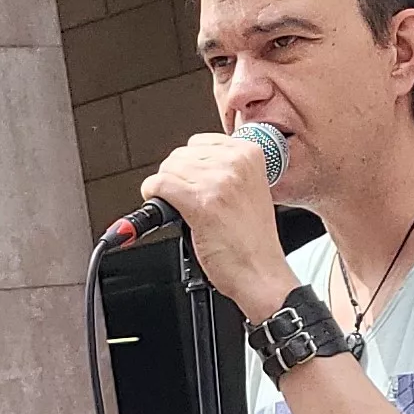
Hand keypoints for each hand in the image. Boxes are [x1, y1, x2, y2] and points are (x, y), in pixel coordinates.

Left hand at [141, 131, 299, 316]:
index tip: (191, 181)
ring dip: (164, 189)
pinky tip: (163, 210)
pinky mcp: (200, 202)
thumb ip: (223, 170)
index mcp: (250, 154)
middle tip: (184, 200)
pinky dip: (152, 196)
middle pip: (180, 155)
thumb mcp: (249, 189)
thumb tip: (188, 165)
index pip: (199, 142)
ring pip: (167, 169)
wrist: (260, 272)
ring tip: (179, 208)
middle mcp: (235, 163)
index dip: (189, 165)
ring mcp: (218, 181)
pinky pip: (160, 185)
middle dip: (175, 177)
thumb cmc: (253, 240)